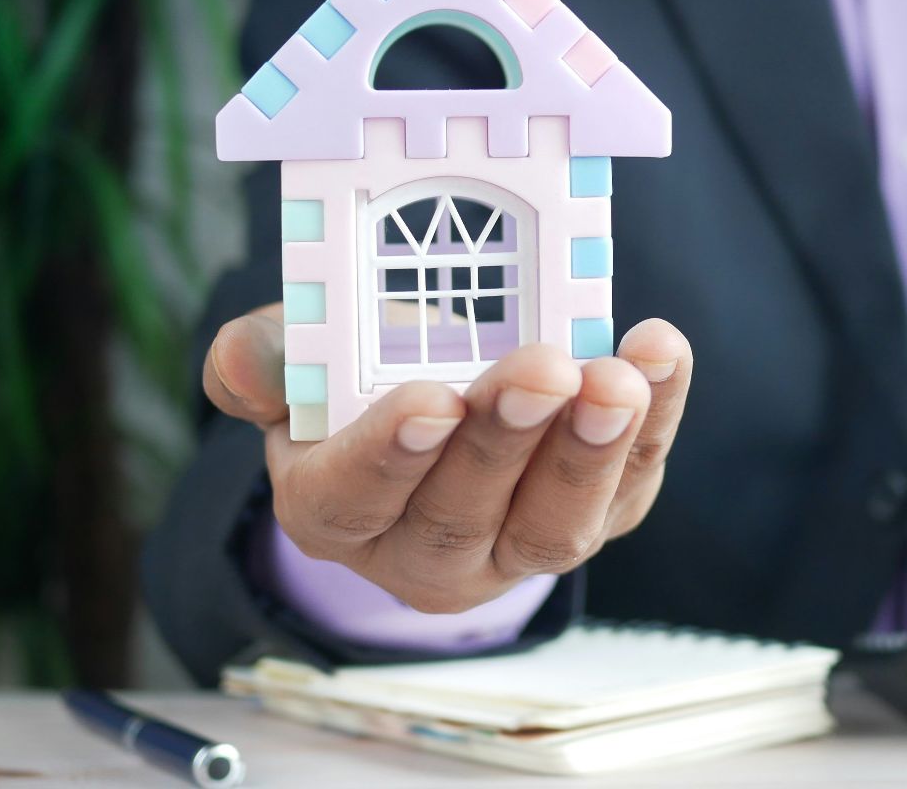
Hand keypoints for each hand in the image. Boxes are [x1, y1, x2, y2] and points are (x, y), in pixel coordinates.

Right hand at [205, 304, 691, 613]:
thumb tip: (245, 357)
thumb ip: (265, 359)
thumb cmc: (357, 378)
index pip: (354, 498)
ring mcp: (516, 546)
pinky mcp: (596, 517)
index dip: (392, 454)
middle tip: (543, 370)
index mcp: (334, 510)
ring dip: (592, 450)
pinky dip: (656, 421)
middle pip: (462, 515)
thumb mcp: (297, 362)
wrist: (436, 399)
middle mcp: (424, 551)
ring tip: (616, 379)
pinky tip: (660, 356)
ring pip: (554, 524)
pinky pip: (630, 484)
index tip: (432, 400)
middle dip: (507, 442)